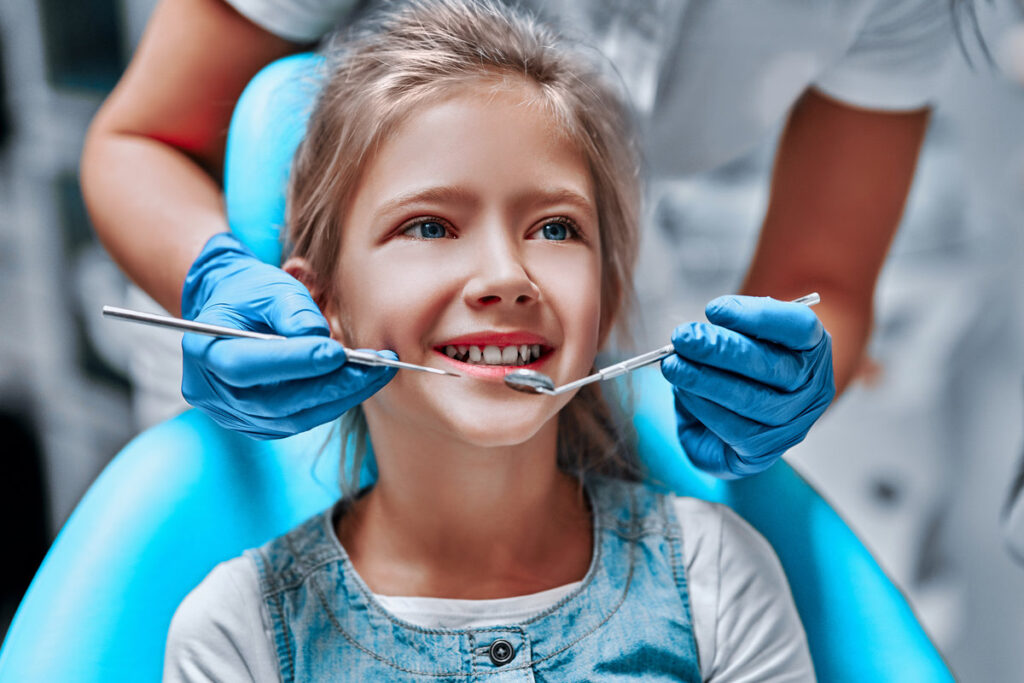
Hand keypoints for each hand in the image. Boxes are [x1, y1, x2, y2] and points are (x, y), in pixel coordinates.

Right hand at [180, 233, 394, 438]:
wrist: (235, 311)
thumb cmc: (250, 294)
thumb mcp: (269, 287)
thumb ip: (293, 311)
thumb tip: (322, 341)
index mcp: (205, 351)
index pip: (244, 367)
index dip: (292, 362)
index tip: (337, 352)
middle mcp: (212, 392)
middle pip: (274, 401)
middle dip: (329, 384)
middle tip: (373, 366)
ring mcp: (235, 415)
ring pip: (294, 418)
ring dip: (341, 396)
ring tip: (378, 371)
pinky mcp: (260, 425)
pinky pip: (301, 420)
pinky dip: (333, 402)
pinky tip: (360, 383)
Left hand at [661, 295, 834, 477]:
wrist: (739, 416)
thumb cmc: (741, 365)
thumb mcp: (742, 338)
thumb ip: (730, 330)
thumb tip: (696, 335)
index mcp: (813, 348)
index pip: (798, 326)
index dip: (756, 316)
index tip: (713, 310)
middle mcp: (812, 388)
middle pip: (771, 365)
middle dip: (720, 349)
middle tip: (682, 336)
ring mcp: (793, 424)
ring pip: (750, 399)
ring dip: (704, 379)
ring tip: (672, 364)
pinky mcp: (764, 451)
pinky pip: (733, 428)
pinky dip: (702, 406)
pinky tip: (683, 391)